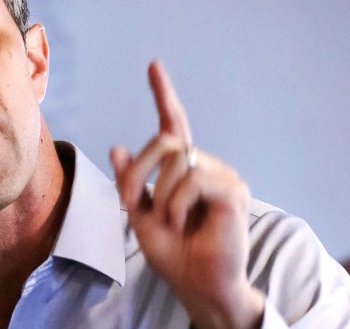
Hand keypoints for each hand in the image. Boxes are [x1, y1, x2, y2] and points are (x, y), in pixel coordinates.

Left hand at [110, 61, 263, 328]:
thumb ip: (132, 181)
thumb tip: (116, 147)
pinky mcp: (233, 190)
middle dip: (137, 172)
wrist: (196, 283)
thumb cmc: (173, 252)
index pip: (174, 124)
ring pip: (175, 159)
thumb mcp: (140, 213)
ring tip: (167, 222)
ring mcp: (222, 176)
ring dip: (159, 194)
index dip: (163, 94)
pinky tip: (182, 221)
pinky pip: (192, 179)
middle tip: (131, 202)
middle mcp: (205, 165)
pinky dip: (176, 202)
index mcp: (183, 168)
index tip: (154, 66)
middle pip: (163, 142)